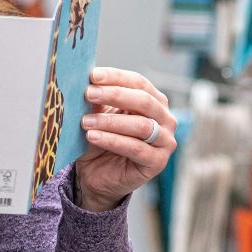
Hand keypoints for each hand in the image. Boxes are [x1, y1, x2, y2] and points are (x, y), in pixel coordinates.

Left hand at [73, 67, 176, 211]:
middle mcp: (165, 119)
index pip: (138, 82)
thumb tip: (88, 81)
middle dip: (114, 95)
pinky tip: (93, 136)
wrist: (96, 175)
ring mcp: (165, 141)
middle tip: (88, 94)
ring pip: (141, 125)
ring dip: (111, 122)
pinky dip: (112, 141)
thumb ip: (98, 100)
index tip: (92, 75)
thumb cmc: (100, 141)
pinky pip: (136, 149)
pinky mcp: (157, 162)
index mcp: (154, 101)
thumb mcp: (97, 115)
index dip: (116, 77)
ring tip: (86, 121)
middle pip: (144, 101)